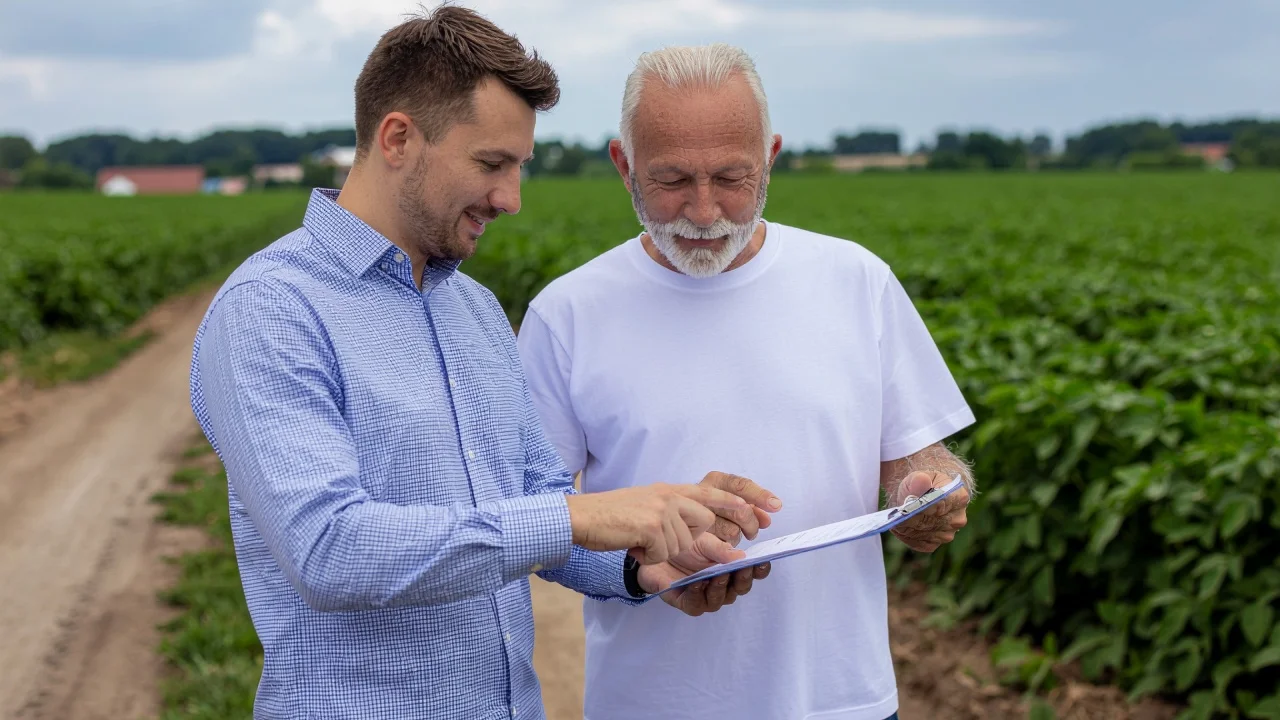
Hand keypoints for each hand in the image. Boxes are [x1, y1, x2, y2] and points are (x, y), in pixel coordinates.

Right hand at [565, 483, 748, 563]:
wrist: (581, 516)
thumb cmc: (610, 518)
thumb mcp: (645, 508)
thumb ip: (671, 515)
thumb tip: (698, 532)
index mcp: (669, 490)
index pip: (711, 492)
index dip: (736, 503)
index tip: (758, 511)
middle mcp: (669, 495)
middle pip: (704, 523)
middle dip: (690, 541)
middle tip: (660, 541)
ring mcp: (662, 509)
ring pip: (682, 544)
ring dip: (661, 551)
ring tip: (639, 542)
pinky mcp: (653, 525)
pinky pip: (664, 553)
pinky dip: (649, 556)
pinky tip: (633, 546)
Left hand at [636, 533, 772, 615]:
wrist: (654, 550)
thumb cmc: (682, 545)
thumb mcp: (703, 540)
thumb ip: (721, 549)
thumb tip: (741, 557)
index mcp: (731, 567)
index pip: (752, 572)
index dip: (759, 569)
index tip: (762, 561)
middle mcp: (722, 584)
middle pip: (739, 588)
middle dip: (742, 579)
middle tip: (742, 569)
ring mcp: (704, 595)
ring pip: (719, 599)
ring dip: (720, 588)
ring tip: (718, 575)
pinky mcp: (686, 602)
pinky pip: (696, 605)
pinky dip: (698, 595)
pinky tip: (696, 583)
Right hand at [698, 471, 782, 546]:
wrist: (682, 526)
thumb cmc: (713, 511)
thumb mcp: (733, 503)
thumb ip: (752, 507)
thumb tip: (766, 519)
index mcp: (715, 480)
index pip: (741, 485)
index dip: (760, 496)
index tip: (776, 506)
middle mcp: (704, 494)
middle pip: (741, 509)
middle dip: (751, 523)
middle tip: (752, 531)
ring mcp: (697, 516)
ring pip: (732, 530)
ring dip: (737, 536)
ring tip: (729, 534)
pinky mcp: (695, 538)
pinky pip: (721, 547)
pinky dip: (729, 550)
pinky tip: (727, 547)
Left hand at [889, 471, 969, 551]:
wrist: (921, 495)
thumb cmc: (921, 484)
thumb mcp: (918, 476)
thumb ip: (920, 479)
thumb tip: (922, 482)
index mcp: (959, 498)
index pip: (941, 504)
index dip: (923, 505)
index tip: (909, 505)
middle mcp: (957, 519)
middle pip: (930, 521)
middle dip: (910, 518)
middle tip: (896, 514)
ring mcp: (947, 534)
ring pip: (922, 533)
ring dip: (906, 527)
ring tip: (895, 519)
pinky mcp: (935, 544)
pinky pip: (918, 543)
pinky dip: (906, 536)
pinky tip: (899, 527)